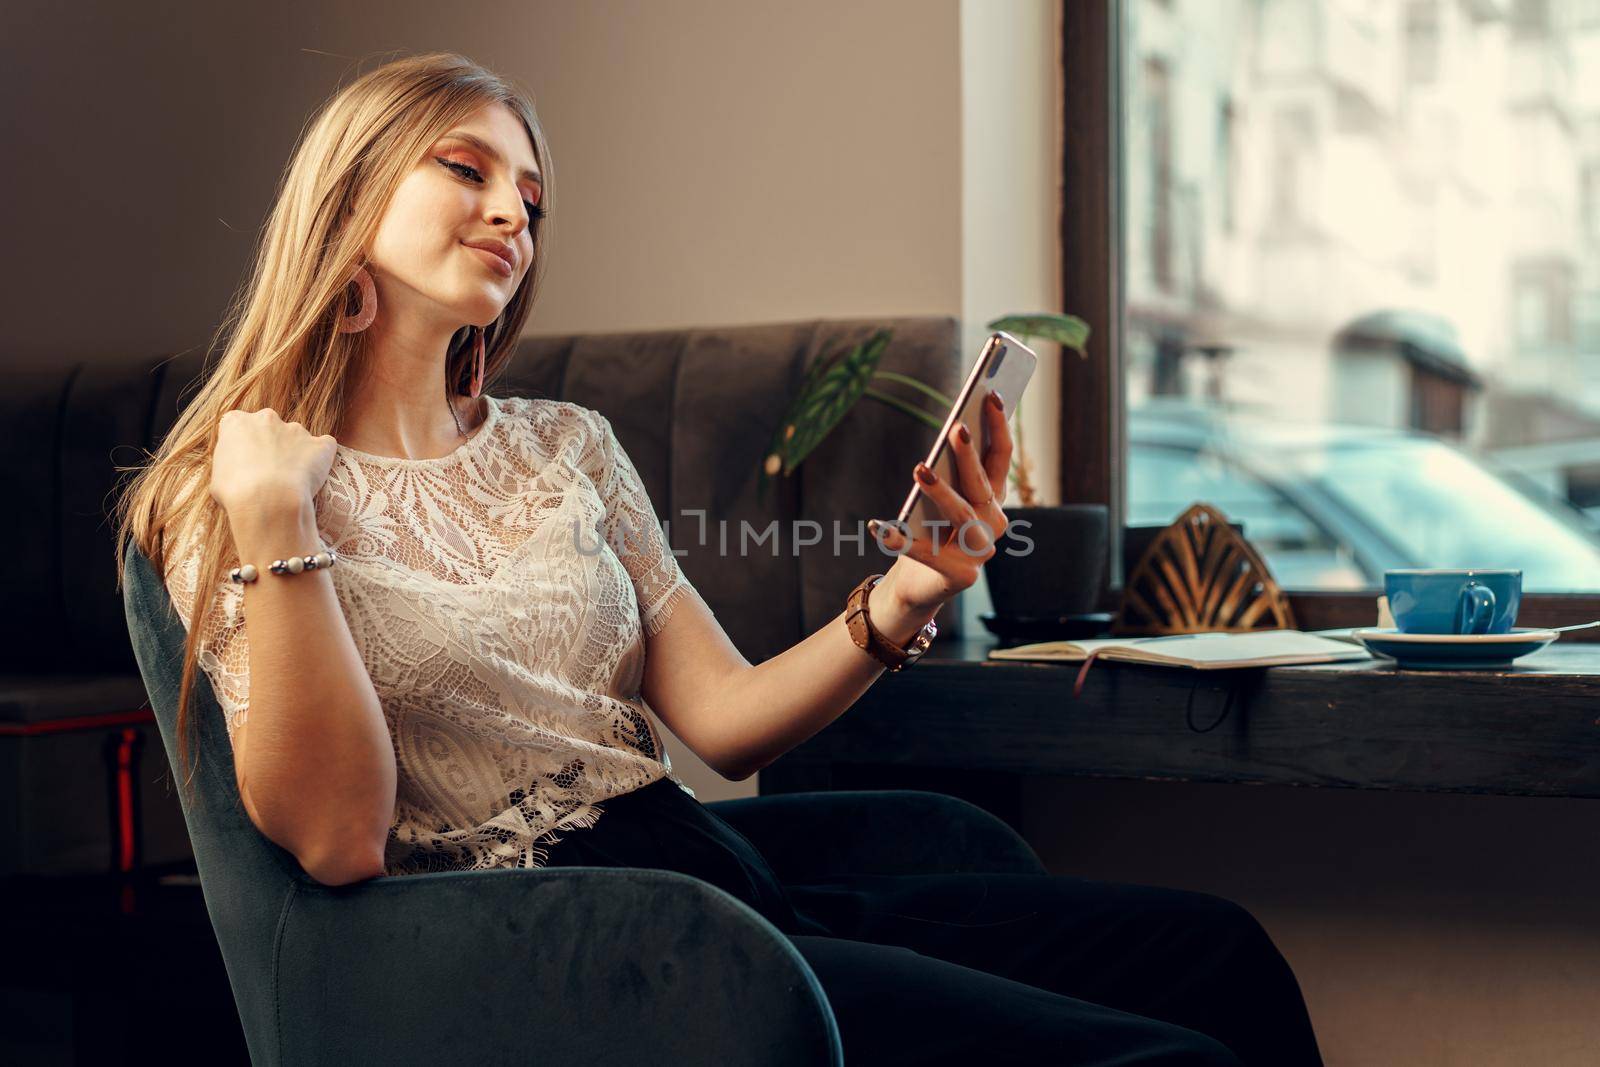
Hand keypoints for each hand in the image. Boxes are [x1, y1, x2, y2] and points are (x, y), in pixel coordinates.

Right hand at [210, 407, 337, 518]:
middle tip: (269, 470)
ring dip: (295, 452)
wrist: (268, 500)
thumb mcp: (218, 475)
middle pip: (269, 426)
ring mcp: (295, 429)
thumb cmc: (237, 492)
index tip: (246, 461)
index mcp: (237, 422)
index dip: (244, 445)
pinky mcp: (319, 445)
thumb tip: (237, 468)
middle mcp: (266, 418)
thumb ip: (230, 462)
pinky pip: (324, 445)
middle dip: (270, 443)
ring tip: (291, 479)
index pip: (238, 425)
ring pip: (296, 436)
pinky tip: (315, 472)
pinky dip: (321, 456)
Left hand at [871, 390, 1013, 616]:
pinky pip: (925, 553)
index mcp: (993, 499)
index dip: (999, 426)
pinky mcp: (958, 576)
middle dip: (970, 456)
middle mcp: (993, 525)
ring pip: (962, 516)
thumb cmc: (930, 530)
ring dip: (942, 492)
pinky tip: (879, 526)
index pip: (1001, 457)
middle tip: (957, 427)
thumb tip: (954, 430)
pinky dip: (899, 540)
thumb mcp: (941, 496)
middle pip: (982, 484)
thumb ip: (950, 470)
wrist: (919, 584)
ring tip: (920, 469)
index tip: (992, 395)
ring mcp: (979, 552)